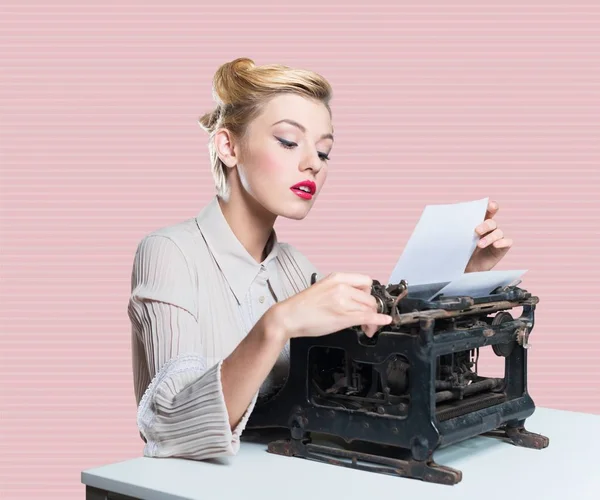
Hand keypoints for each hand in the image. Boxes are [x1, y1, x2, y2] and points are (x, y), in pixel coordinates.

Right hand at [267, 272, 392, 339]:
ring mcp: (343, 301)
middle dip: (372, 310)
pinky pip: (367, 317)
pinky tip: (383, 321)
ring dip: (372, 319)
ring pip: (369, 309)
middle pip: (370, 297)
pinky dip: (378, 320)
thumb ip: (341, 290)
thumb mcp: (323, 289)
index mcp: (337, 278)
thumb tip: (357, 299)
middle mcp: (342, 287)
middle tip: (368, 319)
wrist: (288, 317)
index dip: (369, 293)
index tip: (367, 302)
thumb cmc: (302, 306)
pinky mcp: (343, 317)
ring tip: (366, 328)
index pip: (366, 281)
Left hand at [465, 199, 512, 272]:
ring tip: (479, 245)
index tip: (491, 206)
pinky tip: (495, 245)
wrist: (465, 269)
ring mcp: (497, 238)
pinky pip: (507, 242)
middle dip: (485, 225)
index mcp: (479, 223)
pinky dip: (502, 242)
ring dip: (489, 238)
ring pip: (498, 232)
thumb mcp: (459, 239)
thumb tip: (452, 217)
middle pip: (492, 222)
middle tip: (476, 231)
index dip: (491, 207)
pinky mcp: (502, 248)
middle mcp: (490, 229)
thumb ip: (460, 229)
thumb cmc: (462, 251)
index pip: (487, 211)